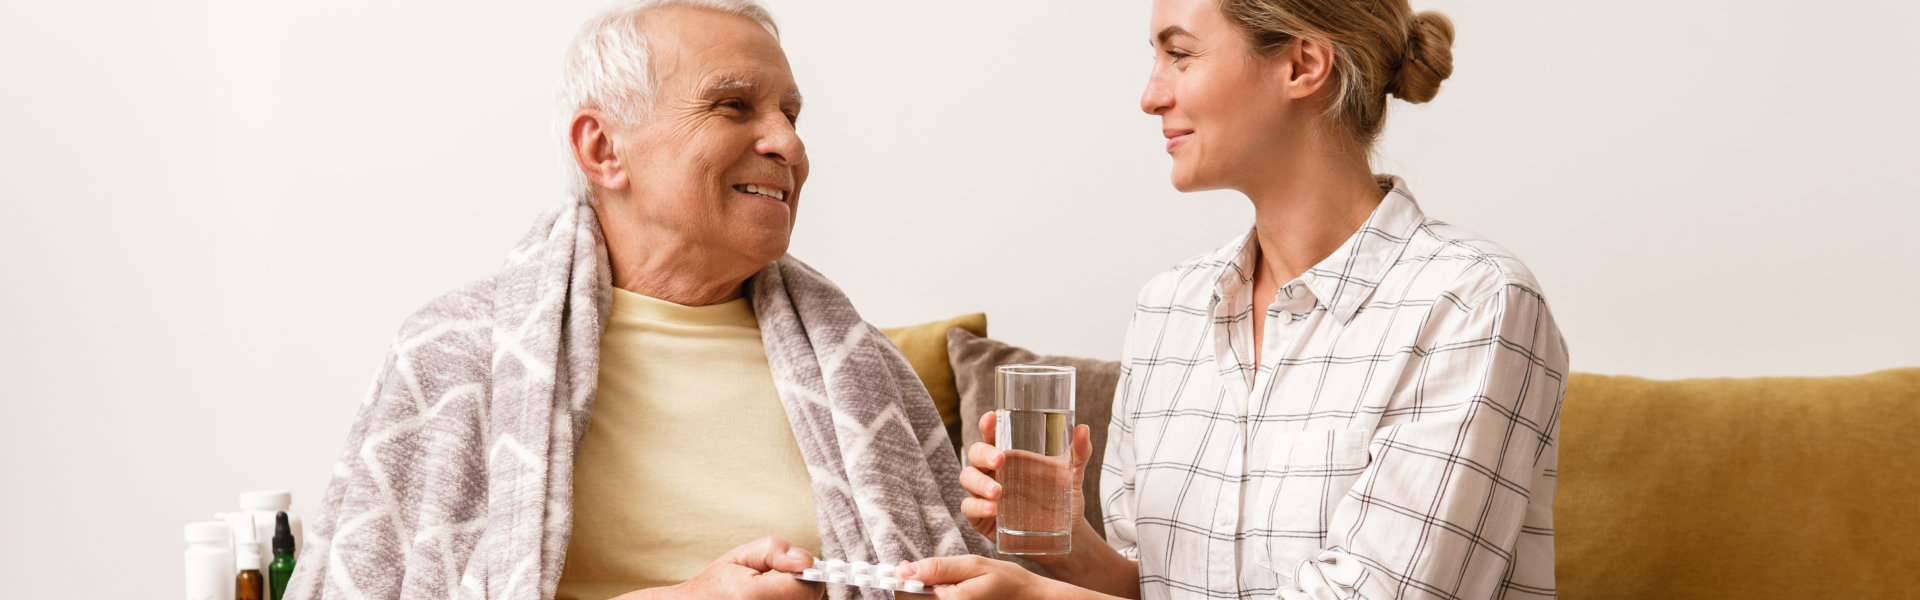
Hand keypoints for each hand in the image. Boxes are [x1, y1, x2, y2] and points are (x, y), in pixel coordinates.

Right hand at [625, 536, 821, 599]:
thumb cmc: (717, 584)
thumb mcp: (742, 556)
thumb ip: (776, 551)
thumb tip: (807, 560)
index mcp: (753, 596)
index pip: (808, 587)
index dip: (808, 574)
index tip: (798, 568)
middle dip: (802, 587)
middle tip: (781, 581)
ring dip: (796, 599)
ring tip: (773, 593)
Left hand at [897, 555, 1067, 599]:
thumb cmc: (1005, 581)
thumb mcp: (972, 565)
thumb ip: (938, 568)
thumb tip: (904, 569)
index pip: (906, 595)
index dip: (900, 580)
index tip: (901, 569)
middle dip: (911, 588)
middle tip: (921, 573)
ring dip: (922, 594)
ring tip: (941, 584)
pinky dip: (932, 598)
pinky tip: (945, 592)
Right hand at [958, 411, 1094, 546]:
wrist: (1066, 535)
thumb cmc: (1063, 499)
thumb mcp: (1073, 475)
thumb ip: (1079, 452)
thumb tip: (1084, 428)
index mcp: (1009, 457)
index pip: (991, 436)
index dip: (987, 425)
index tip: (991, 417)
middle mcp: (993, 472)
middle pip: (974, 455)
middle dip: (983, 454)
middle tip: (1000, 460)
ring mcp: (984, 494)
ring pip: (967, 479)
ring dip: (979, 483)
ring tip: (997, 492)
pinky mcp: (981, 517)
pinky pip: (968, 508)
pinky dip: (976, 506)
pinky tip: (992, 509)